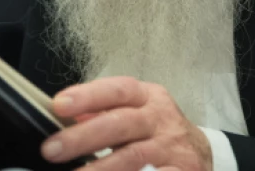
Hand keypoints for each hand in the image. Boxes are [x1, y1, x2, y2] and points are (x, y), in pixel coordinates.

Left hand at [41, 76, 212, 170]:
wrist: (202, 152)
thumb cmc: (158, 130)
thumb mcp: (136, 110)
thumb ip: (104, 110)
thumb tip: (67, 113)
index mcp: (147, 97)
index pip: (116, 90)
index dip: (88, 96)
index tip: (58, 105)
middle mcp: (160, 119)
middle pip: (121, 123)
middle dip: (83, 137)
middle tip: (52, 149)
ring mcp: (172, 147)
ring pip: (135, 156)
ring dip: (101, 168)